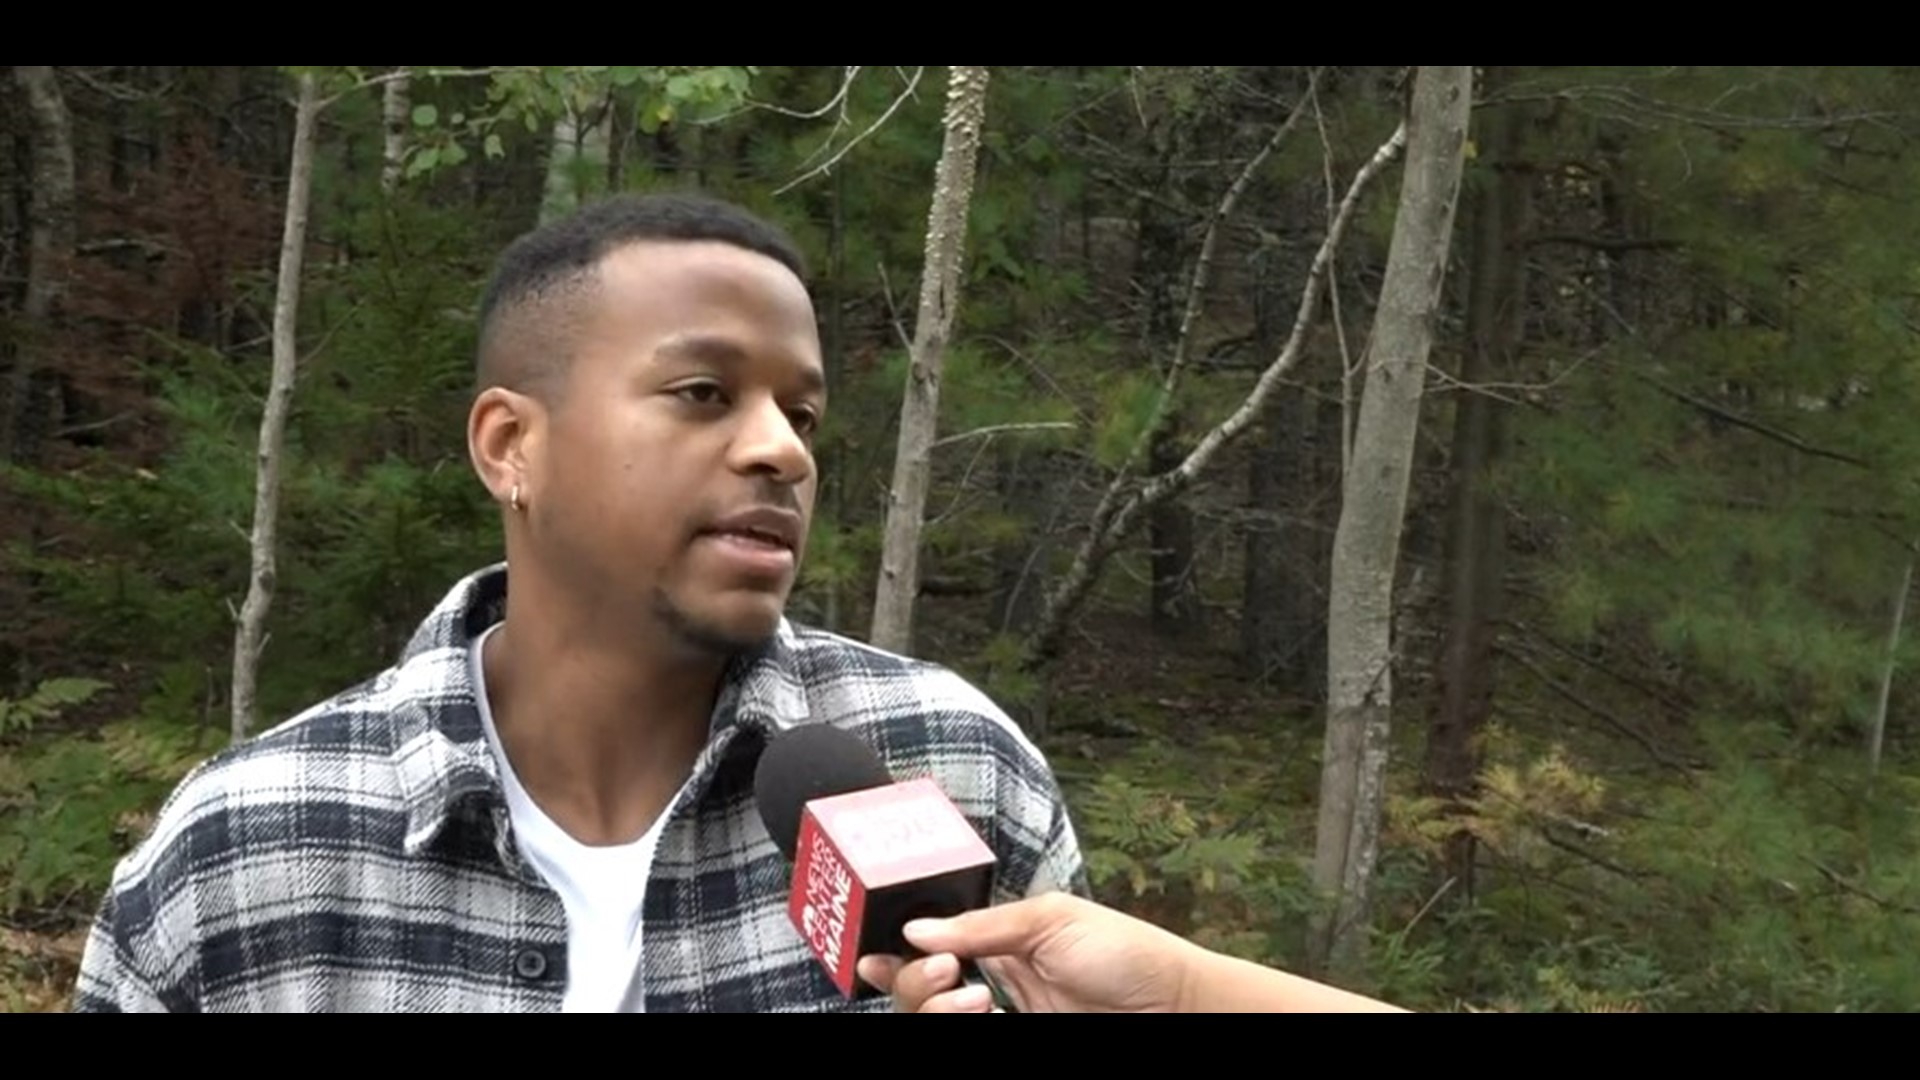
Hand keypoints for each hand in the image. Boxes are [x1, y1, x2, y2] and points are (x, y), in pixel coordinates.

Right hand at [855, 891, 1198, 1012]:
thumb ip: (984, 928)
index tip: (869, 954)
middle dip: (909, 981)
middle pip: (913, 991)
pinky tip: (973, 1013)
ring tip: (973, 999)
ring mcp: (1000, 1019)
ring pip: (928, 1020)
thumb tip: (915, 928)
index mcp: (995, 944)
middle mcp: (987, 985)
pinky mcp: (1016, 1038)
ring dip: (930, 1008)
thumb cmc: (1126, 953)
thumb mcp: (1053, 920)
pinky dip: (947, 1023)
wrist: (1176, 1007)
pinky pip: (959, 1038)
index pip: (925, 949)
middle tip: (945, 970)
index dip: (892, 954)